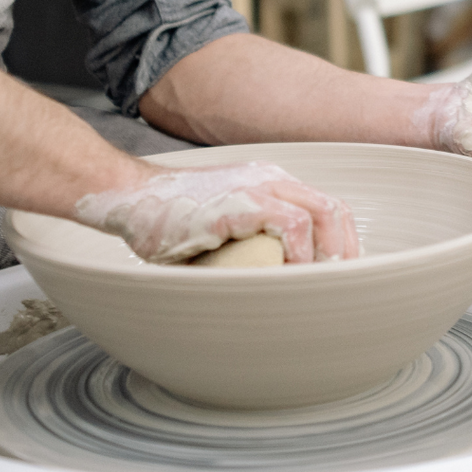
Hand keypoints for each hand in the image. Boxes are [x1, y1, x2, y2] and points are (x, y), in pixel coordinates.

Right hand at [74, 161, 358, 263]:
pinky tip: (288, 277)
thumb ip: (251, 248)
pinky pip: (291, 225)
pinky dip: (299, 254)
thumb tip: (273, 290)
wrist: (127, 198)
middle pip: (335, 211)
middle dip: (344, 253)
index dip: (340, 245)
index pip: (326, 209)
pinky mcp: (240, 202)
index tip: (337, 278)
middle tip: (339, 289)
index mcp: (269, 185)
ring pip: (323, 214)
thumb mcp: (221, 231)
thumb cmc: (167, 222)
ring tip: (318, 286)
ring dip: (327, 255)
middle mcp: (270, 180)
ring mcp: (257, 187)